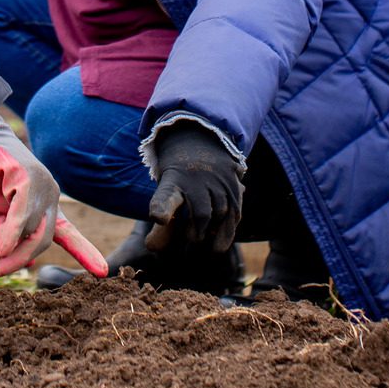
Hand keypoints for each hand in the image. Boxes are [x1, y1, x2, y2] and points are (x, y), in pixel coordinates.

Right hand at [0, 116, 106, 276]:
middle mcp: (50, 197)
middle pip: (44, 239)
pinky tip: (0, 248)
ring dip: (5, 246)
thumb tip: (27, 263)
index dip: (84, 252)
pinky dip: (11, 233)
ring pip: (30, 228)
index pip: (68, 233)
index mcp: (46, 207)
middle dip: (19, 258)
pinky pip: (22, 213)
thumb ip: (9, 236)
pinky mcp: (29, 177)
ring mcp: (43, 186)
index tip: (102, 272)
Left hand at [145, 120, 242, 253]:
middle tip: (193, 238)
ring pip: (223, 212)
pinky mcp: (233, 176)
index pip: (166, 196)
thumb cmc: (179, 179)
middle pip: (201, 214)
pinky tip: (222, 235)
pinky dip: (230, 227)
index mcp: (172, 181)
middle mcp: (195, 176)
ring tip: (208, 241)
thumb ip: (160, 227)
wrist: (197, 140)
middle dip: (198, 233)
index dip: (162, 208)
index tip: (158, 218)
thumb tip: (152, 248)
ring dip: (216, 231)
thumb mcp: (166, 197)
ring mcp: (217, 175)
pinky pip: (236, 208)